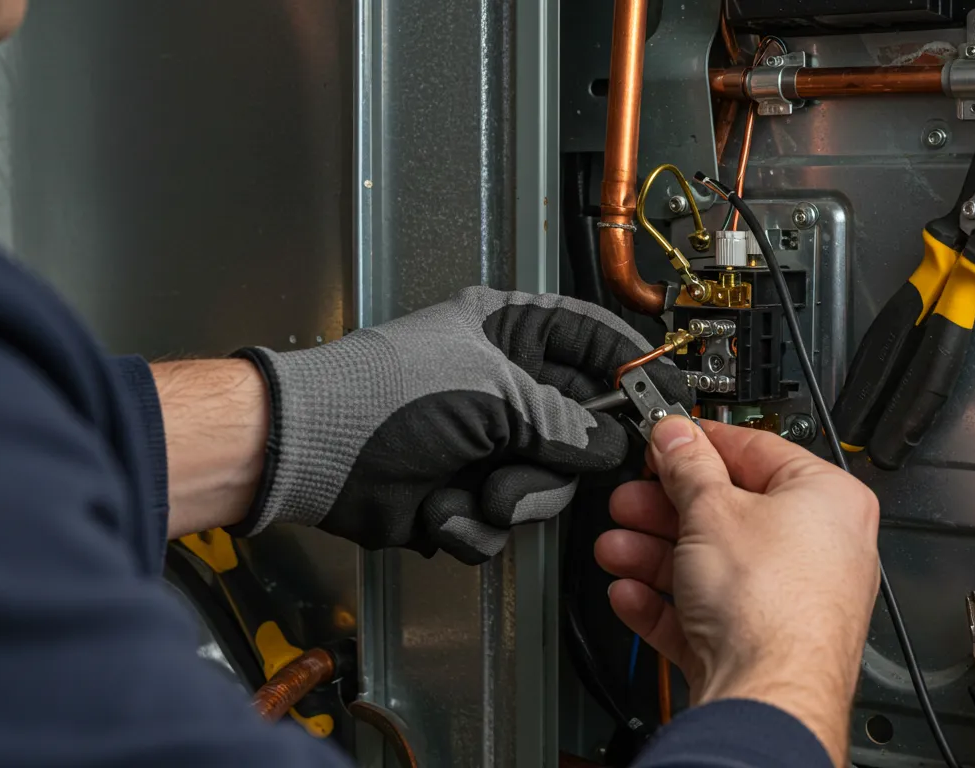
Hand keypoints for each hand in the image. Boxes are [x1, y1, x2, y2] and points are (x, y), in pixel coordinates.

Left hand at [235, 287, 690, 562]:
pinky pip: (502, 521)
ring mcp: (484, 442)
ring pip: (545, 486)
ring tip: (475, 489)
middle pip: (580, 429)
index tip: (665, 397)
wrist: (309, 455)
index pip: (594, 341)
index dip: (632, 368)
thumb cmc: (380, 396)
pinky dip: (472, 524)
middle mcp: (503, 387)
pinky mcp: (463, 492)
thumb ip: (566, 421)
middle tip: (537, 463)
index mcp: (510, 335)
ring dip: (511, 499)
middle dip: (555, 461)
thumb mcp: (492, 395)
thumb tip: (615, 443)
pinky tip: (441, 506)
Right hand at [595, 418, 878, 763]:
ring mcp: (789, 603)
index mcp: (828, 501)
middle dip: (665, 507)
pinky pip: (705, 613)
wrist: (768, 697)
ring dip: (654, 555)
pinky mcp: (756, 647)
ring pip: (710, 565)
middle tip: (630, 497)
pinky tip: (630, 592)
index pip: (758, 451)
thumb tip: (676, 436)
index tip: (663, 440)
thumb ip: (687, 466)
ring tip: (616, 546)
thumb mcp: (711, 510)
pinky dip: (665, 601)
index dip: (701, 443)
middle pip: (728, 512)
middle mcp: (819, 551)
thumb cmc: (772, 606)